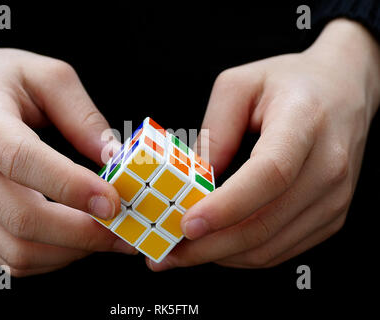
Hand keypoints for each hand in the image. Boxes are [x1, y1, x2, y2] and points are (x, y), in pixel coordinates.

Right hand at [0, 10, 133, 276]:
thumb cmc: (9, 81)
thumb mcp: (52, 77)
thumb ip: (85, 117)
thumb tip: (115, 160)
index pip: (21, 160)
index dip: (70, 186)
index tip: (113, 200)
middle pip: (21, 216)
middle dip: (81, 232)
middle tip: (124, 230)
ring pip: (16, 248)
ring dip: (72, 251)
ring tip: (109, 237)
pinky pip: (11, 257)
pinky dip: (54, 258)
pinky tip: (80, 241)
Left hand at [149, 19, 379, 269]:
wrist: (343, 89)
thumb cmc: (290, 83)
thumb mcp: (239, 85)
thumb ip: (214, 130)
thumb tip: (194, 180)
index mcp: (304, 122)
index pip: (269, 174)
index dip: (227, 206)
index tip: (188, 224)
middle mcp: (328, 165)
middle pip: (265, 222)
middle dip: (210, 245)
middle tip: (169, 253)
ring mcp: (333, 196)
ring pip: (271, 246)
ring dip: (222, 256)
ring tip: (185, 253)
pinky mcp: (330, 215)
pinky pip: (282, 249)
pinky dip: (244, 255)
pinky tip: (218, 246)